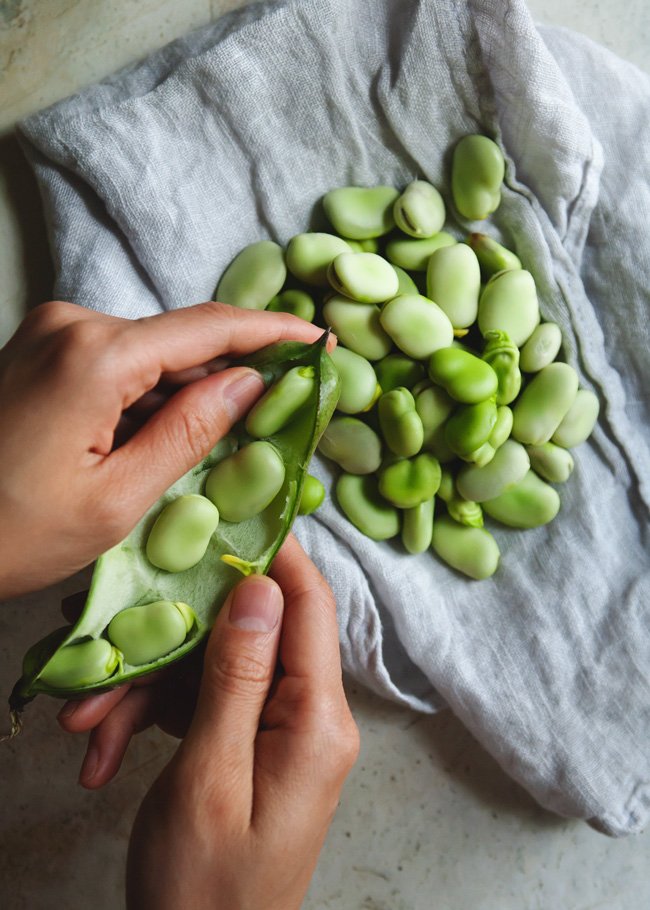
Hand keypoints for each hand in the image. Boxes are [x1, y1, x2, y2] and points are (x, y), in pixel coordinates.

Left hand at [0, 300, 323, 598]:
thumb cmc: (10, 532)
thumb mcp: (117, 500)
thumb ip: (190, 433)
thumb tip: (250, 384)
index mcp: (96, 357)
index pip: (208, 329)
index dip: (271, 333)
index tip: (317, 339)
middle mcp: (74, 325)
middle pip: (181, 343)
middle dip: (232, 375)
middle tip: (282, 411)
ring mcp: (53, 333)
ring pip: (150, 356)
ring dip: (188, 393)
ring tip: (220, 444)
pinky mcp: (42, 351)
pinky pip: (118, 364)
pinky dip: (149, 396)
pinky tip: (162, 440)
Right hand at [124, 535, 358, 909]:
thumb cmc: (206, 888)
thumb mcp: (210, 776)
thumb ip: (237, 677)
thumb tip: (260, 587)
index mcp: (318, 721)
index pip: (308, 607)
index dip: (272, 555)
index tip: (225, 518)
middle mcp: (310, 718)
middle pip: (246, 639)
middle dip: (172, 644)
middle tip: (107, 654)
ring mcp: (280, 732)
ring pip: (213, 672)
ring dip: (147, 691)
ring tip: (88, 727)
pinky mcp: (250, 747)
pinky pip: (205, 706)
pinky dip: (153, 719)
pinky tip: (106, 749)